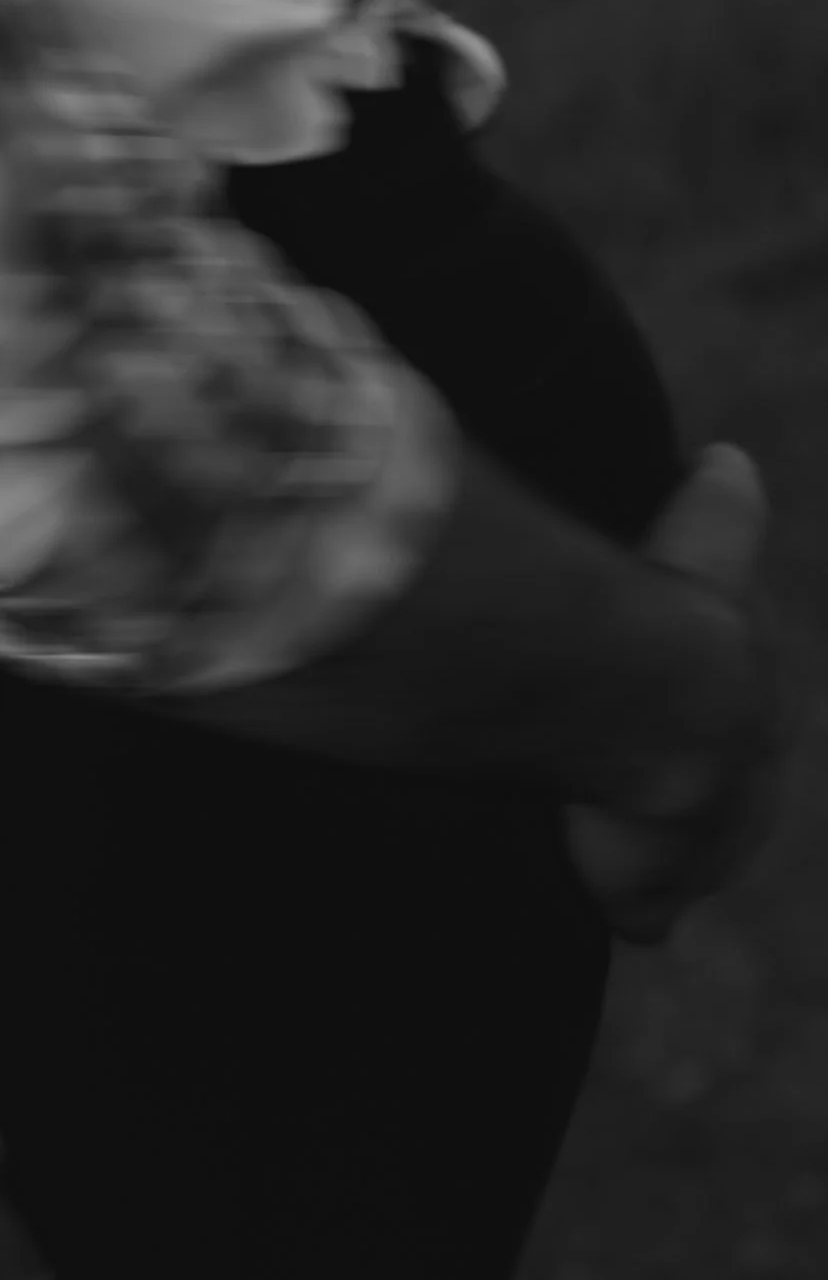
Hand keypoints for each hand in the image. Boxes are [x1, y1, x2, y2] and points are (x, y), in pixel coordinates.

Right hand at [566, 446, 787, 943]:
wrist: (657, 699)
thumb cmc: (678, 613)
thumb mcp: (708, 537)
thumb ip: (722, 512)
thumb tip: (729, 459)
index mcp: (759, 706)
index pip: (749, 713)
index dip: (716, 707)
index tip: (688, 705)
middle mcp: (745, 788)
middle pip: (725, 797)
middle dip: (697, 790)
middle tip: (645, 773)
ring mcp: (701, 847)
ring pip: (688, 855)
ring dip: (656, 845)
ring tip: (612, 830)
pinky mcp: (650, 892)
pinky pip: (646, 909)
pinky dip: (634, 908)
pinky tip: (624, 912)